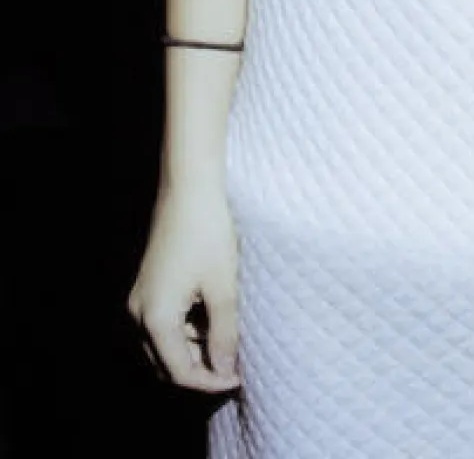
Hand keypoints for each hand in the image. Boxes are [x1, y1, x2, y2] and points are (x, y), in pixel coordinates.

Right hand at [126, 183, 241, 393]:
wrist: (189, 188)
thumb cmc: (208, 233)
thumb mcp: (223, 287)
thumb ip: (224, 334)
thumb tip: (224, 370)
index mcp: (156, 319)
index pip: (180, 372)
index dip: (210, 382)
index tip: (238, 378)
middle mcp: (139, 314)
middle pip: (166, 364)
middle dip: (199, 371)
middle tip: (233, 365)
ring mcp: (140, 298)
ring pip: (164, 345)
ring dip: (193, 350)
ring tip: (228, 338)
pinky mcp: (147, 285)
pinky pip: (163, 323)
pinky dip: (186, 330)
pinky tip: (212, 317)